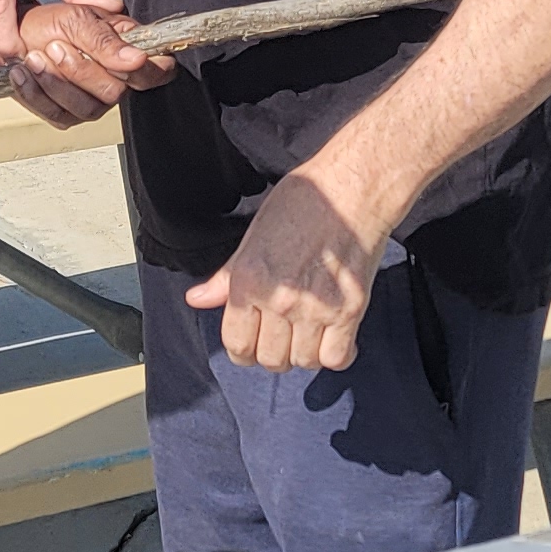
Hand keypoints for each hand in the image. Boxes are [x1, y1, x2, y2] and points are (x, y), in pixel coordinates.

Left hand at [4, 0, 169, 126]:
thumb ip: (106, 41)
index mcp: (127, 51)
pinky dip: (36, 93)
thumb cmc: (49, 21)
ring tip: (34, 56)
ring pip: (86, 109)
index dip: (148, 70)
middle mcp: (114, 80)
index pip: (156, 71)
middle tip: (56, 46)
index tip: (127, 61)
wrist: (13, 32)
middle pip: (114, 93)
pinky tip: (24, 72)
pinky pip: (57, 115)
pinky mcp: (65, 114)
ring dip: (54, 81)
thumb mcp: (76, 19)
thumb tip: (138, 59)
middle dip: (80, 70)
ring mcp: (90, 101)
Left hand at [187, 164, 398, 372]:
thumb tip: (197, 299)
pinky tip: (332, 337)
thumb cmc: (303, 202)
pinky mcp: (350, 310)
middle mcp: (280, 298)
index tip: (251, 347)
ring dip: (303, 354)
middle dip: (273, 354)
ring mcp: (316, 306)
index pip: (236, 343)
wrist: (352, 189)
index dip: (242, 351)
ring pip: (302, 362)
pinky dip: (334, 354)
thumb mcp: (254, 234)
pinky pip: (336, 357)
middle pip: (269, 358)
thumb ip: (226, 276)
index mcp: (249, 279)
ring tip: (307, 334)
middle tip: (281, 338)